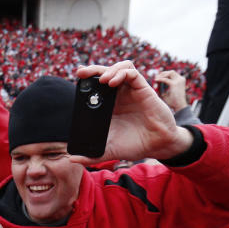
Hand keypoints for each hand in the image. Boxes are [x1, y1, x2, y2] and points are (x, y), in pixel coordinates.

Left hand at [73, 60, 193, 162]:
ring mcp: (131, 91)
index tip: (77, 77)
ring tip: (101, 79)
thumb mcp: (109, 150)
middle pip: (105, 73)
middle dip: (92, 70)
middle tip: (81, 73)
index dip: (87, 78)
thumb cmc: (134, 145)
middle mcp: (120, 95)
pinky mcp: (143, 89)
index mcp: (110, 105)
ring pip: (119, 68)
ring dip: (108, 69)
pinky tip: (112, 83)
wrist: (156, 146)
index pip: (96, 85)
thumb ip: (91, 155)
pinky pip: (132, 73)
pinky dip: (121, 73)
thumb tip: (72, 159)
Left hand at [154, 69, 187, 111]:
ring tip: (156, 79)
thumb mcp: (169, 92)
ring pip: (169, 73)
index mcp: (181, 81)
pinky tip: (156, 80)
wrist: (179, 106)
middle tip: (156, 77)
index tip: (159, 77)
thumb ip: (165, 88)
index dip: (165, 74)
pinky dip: (160, 79)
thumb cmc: (174, 102)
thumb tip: (157, 86)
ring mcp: (178, 81)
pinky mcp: (174, 84)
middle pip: (171, 72)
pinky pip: (165, 79)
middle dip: (163, 73)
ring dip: (162, 75)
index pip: (173, 74)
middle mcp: (181, 79)